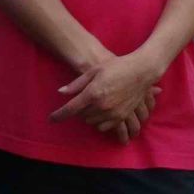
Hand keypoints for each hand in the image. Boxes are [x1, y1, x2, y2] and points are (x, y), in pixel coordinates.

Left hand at [50, 50, 164, 142]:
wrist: (142, 71)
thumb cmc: (116, 67)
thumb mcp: (94, 71)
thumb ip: (77, 83)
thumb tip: (61, 92)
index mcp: (93, 93)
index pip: (70, 109)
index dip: (59, 115)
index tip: (51, 119)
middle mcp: (102, 106)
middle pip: (81, 116)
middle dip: (79, 110)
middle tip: (83, 100)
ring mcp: (113, 113)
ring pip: (92, 122)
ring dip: (89, 116)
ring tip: (94, 104)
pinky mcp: (122, 117)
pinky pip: (105, 126)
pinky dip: (100, 121)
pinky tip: (103, 111)